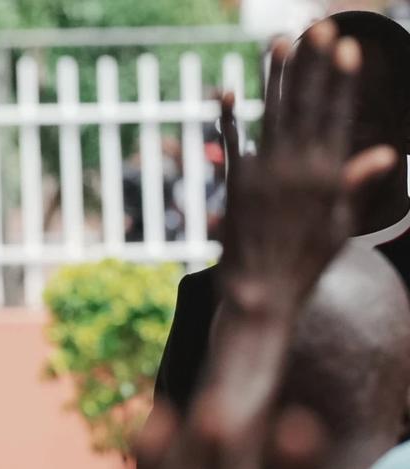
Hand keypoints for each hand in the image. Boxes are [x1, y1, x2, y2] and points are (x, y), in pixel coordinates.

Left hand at [218, 26, 396, 316]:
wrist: (259, 296)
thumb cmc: (306, 265)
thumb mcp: (340, 226)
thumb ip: (354, 184)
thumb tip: (384, 152)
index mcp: (328, 175)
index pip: (338, 113)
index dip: (341, 77)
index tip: (346, 45)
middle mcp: (296, 168)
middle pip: (305, 103)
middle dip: (311, 64)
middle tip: (316, 27)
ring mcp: (262, 173)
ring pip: (270, 112)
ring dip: (274, 76)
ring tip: (278, 41)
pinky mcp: (234, 183)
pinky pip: (230, 140)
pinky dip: (228, 115)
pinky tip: (229, 90)